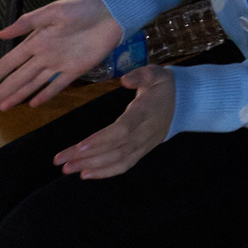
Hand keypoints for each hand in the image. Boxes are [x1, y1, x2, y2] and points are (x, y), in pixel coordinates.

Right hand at [0, 0, 122, 110]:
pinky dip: (46, 94)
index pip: (10, 62)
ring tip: (2, 107)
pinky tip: (33, 104)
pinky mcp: (76, 69)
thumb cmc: (81, 8)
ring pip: (34, 83)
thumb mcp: (52, 11)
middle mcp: (44, 55)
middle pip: (18, 77)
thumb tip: (1, 34)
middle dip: (1, 91)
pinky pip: (58, 85)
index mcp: (36, 41)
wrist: (112, 12)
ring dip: (18, 95)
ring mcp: (60, 63)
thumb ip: (27, 23)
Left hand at [53, 64, 175, 178]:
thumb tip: (125, 80)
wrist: (186, 103)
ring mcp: (145, 144)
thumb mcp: (157, 73)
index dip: (102, 140)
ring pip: (119, 160)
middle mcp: (146, 132)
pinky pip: (125, 165)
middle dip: (88, 157)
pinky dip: (106, 172)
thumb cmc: (164, 87)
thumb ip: (142, 75)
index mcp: (146, 112)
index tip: (79, 146)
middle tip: (61, 162)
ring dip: (93, 167)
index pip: (123, 130)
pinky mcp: (143, 151)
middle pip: (116, 149)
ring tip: (68, 169)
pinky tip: (86, 174)